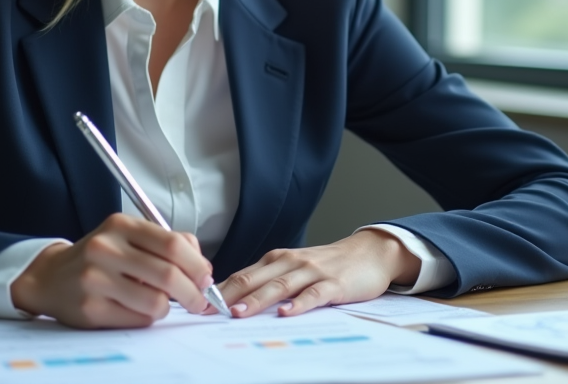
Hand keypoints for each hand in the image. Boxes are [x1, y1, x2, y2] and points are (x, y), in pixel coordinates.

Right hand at [10, 213, 213, 327]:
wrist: (51, 277)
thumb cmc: (100, 257)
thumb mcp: (127, 235)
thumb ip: (165, 242)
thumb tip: (202, 267)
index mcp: (120, 225)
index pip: (172, 244)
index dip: (197, 265)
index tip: (205, 278)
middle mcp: (106, 248)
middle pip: (168, 275)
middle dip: (193, 293)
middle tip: (198, 300)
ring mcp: (95, 279)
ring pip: (156, 302)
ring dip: (168, 308)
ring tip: (162, 303)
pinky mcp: (91, 308)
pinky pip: (138, 319)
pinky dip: (148, 318)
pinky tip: (138, 309)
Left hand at [217, 229, 418, 317]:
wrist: (369, 253)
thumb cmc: (327, 266)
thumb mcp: (294, 269)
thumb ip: (269, 282)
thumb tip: (234, 301)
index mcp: (277, 260)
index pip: (242, 275)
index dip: (219, 290)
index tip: (198, 304)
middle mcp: (290, 262)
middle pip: (254, 278)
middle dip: (229, 295)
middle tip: (209, 310)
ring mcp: (312, 272)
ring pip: (279, 286)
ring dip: (257, 299)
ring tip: (239, 313)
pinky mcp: (334, 283)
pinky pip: (314, 294)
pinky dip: (298, 304)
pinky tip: (286, 313)